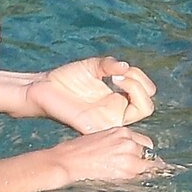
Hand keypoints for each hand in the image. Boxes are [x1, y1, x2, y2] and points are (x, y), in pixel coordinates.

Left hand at [27, 56, 156, 133]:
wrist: (43, 87)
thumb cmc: (67, 78)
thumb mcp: (93, 65)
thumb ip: (110, 65)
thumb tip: (126, 67)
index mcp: (116, 99)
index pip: (145, 95)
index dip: (142, 80)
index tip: (124, 69)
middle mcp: (114, 111)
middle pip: (148, 107)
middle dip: (141, 86)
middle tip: (120, 76)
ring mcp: (106, 120)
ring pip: (138, 115)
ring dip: (136, 91)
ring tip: (116, 78)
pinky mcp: (93, 125)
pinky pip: (116, 124)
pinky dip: (122, 103)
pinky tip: (109, 84)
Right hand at [51, 125, 161, 183]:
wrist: (65, 162)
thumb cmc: (74, 152)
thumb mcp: (98, 139)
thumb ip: (114, 144)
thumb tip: (121, 155)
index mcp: (120, 131)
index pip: (142, 142)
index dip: (141, 152)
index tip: (141, 159)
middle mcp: (128, 141)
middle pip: (148, 153)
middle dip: (145, 161)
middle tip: (138, 171)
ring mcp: (129, 156)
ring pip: (148, 166)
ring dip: (143, 173)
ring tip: (134, 180)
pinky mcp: (126, 171)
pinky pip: (141, 177)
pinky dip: (139, 180)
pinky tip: (132, 185)